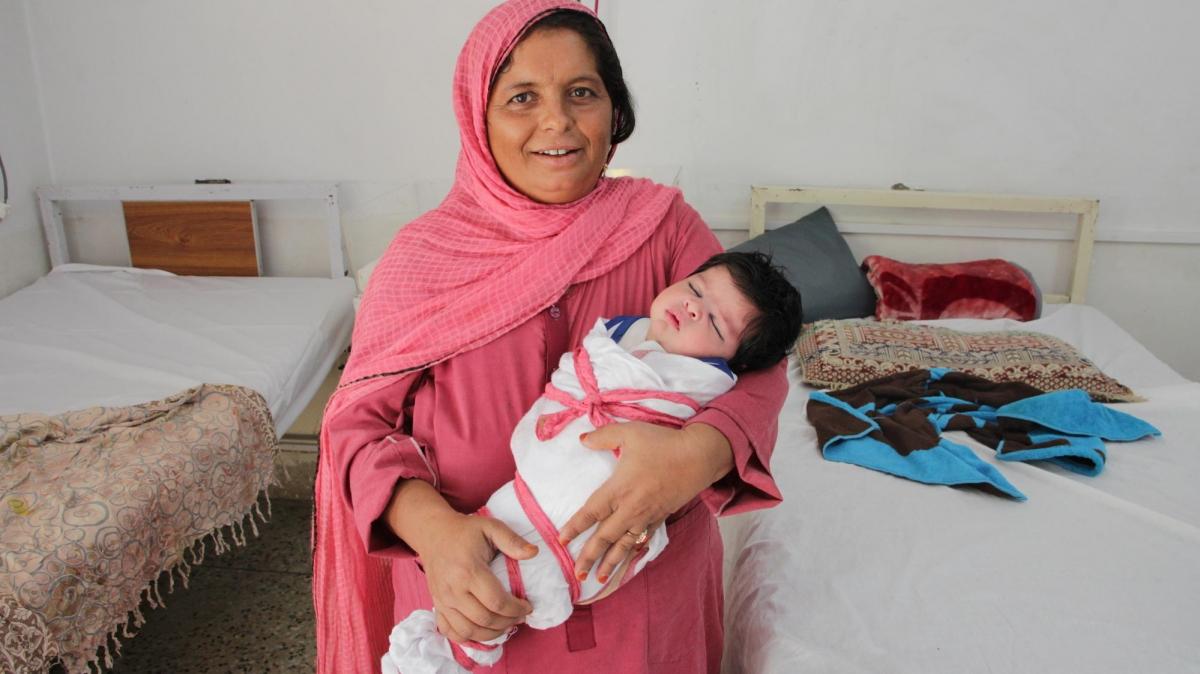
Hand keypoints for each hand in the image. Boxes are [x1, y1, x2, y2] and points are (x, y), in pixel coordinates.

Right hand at [387, 479, 536, 643]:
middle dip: (508, 622)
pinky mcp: (437, 606)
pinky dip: (469, 638)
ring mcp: (443, 600)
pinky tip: (484, 630)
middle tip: (520, 616)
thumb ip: (512, 540)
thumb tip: (534, 553)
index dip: (516, 609)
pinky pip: (451, 632)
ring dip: (492, 634)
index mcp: (468, 571)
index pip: (496, 602)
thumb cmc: (465, 531)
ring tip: (506, 624)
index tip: (528, 606)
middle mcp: (453, 590)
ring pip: (469, 631)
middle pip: (484, 619)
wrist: (434, 534)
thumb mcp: (491, 527)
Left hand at [557, 421, 732, 584]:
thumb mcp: (630, 432)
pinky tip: (626, 563)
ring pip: (624, 544)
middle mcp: (631, 507)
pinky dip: (632, 554)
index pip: (592, 512)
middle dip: (589, 556)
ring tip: (597, 580)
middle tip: (577, 574)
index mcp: (620, 488)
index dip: (575, 527)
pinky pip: (642, 540)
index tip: (561, 541)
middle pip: (605, 536)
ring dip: (610, 563)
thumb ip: (603, 435)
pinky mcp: (660, 518)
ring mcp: (647, 516)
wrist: (699, 457)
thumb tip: (582, 439)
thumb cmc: (664, 443)